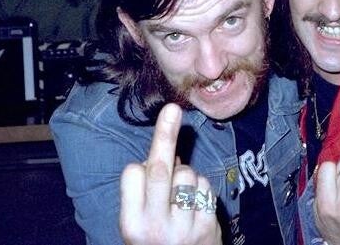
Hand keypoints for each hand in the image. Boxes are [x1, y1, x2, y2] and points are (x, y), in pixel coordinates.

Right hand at [120, 103, 221, 244]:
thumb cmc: (157, 241)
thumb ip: (148, 189)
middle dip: (165, 135)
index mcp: (131, 224)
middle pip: (160, 169)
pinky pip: (205, 186)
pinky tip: (196, 205)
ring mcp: (184, 227)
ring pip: (187, 174)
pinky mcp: (208, 226)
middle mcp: (155, 226)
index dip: (139, 166)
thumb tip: (169, 151)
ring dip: (186, 174)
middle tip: (172, 109)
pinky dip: (201, 186)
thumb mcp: (141, 220)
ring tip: (182, 198)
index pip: (132, 174)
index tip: (142, 167)